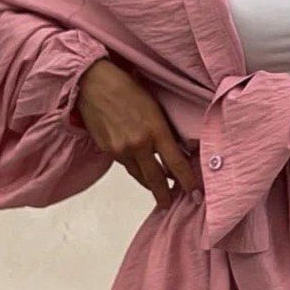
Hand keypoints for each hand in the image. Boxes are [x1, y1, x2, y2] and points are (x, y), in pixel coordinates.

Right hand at [75, 59, 202, 208]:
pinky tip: (141, 169)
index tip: (195, 193)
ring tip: (159, 192)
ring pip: (139, 175)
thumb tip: (177, 149)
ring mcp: (120, 150)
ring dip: (150, 184)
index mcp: (155, 131)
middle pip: (156, 179)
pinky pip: (125, 165)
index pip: (176, 164)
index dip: (187, 181)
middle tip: (172, 204)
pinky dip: (135, 169)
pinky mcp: (107, 151)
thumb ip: (164, 131)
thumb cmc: (127, 89)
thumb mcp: (155, 108)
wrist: (93, 84)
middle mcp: (138, 145)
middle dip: (165, 195)